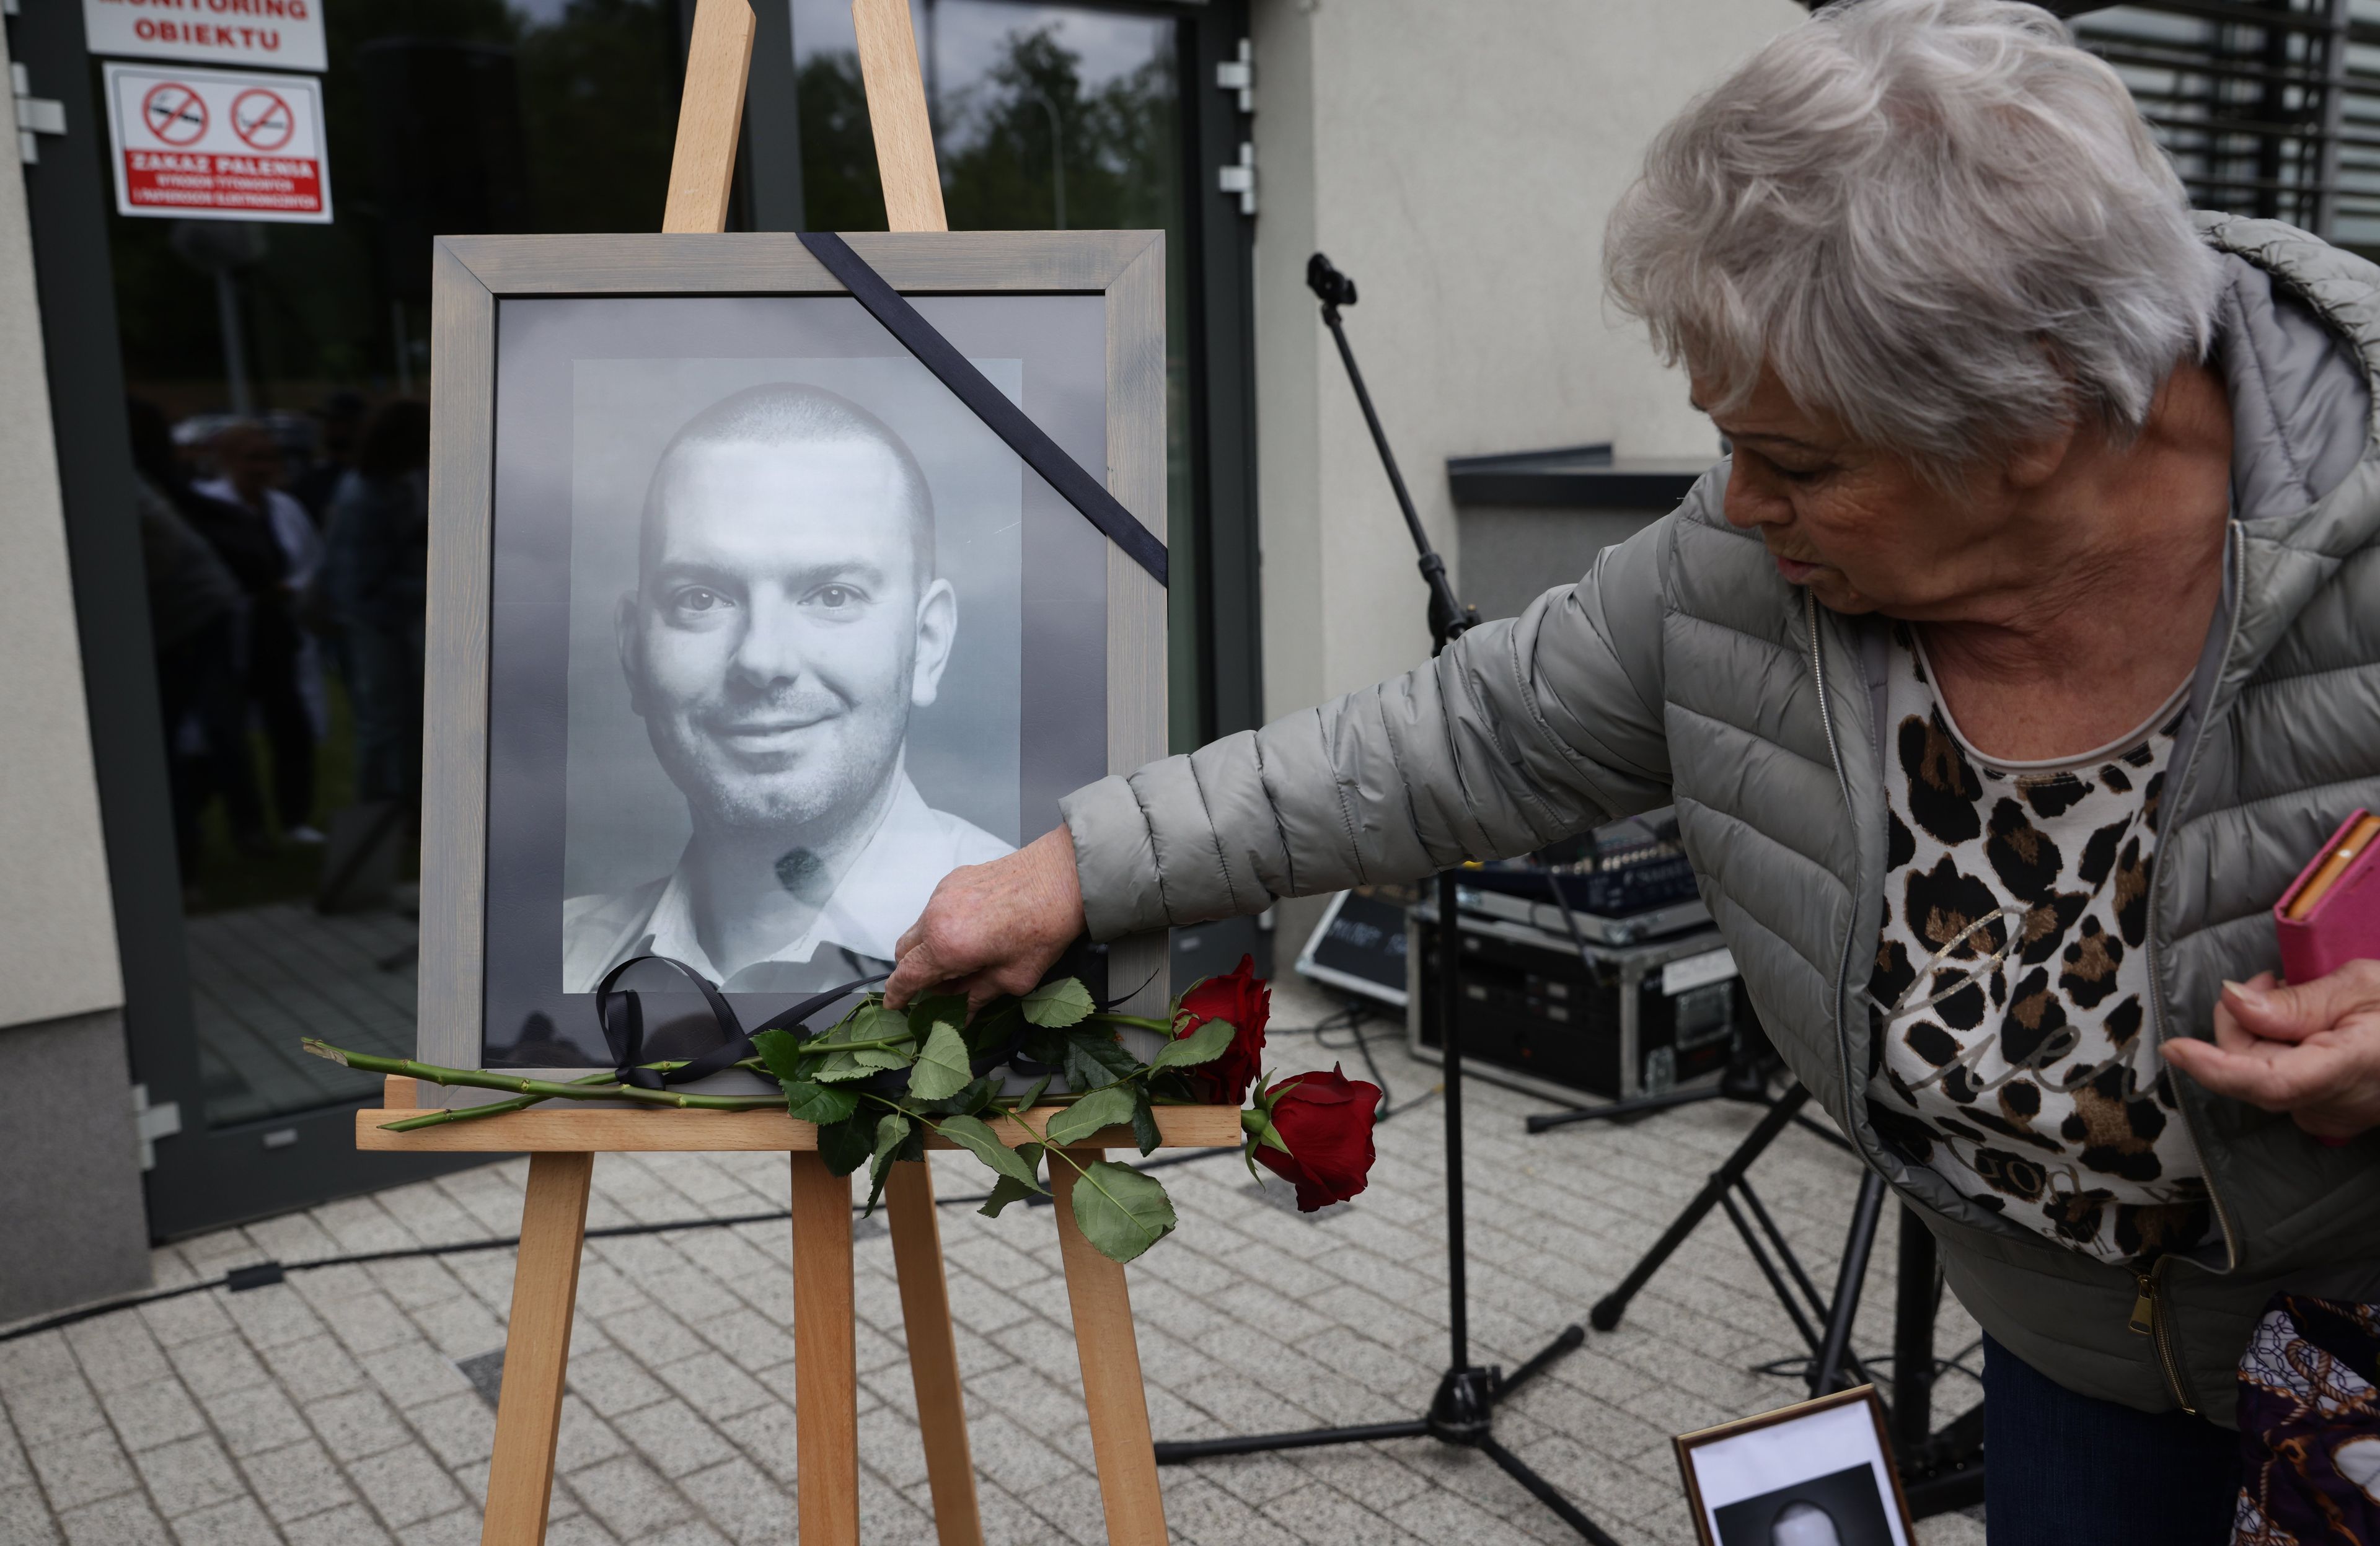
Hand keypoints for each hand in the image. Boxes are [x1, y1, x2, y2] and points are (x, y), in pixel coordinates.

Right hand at [886, 827, 1085, 1010]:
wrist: (1064, 876)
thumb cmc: (1044, 928)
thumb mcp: (1014, 978)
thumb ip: (978, 997)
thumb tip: (962, 1015)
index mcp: (947, 945)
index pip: (907, 975)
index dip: (898, 994)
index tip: (895, 1005)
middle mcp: (936, 916)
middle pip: (904, 951)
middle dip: (914, 972)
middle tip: (942, 988)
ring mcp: (942, 893)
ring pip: (919, 928)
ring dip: (930, 947)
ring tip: (965, 959)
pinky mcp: (954, 879)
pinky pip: (935, 908)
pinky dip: (943, 925)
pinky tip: (974, 933)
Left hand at [2160, 966, 2379, 1140]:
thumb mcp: (2364, 985)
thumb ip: (2298, 1001)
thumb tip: (2234, 1000)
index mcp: (2348, 1068)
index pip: (2266, 1082)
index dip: (2214, 1066)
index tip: (2175, 1048)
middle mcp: (2333, 1102)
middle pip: (2248, 1069)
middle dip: (2237, 1020)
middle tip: (2267, 980)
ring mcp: (2329, 1115)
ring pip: (2258, 1074)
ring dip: (2256, 1032)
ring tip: (2289, 994)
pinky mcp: (2325, 1114)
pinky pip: (2277, 1081)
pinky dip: (2272, 1049)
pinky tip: (2296, 1024)